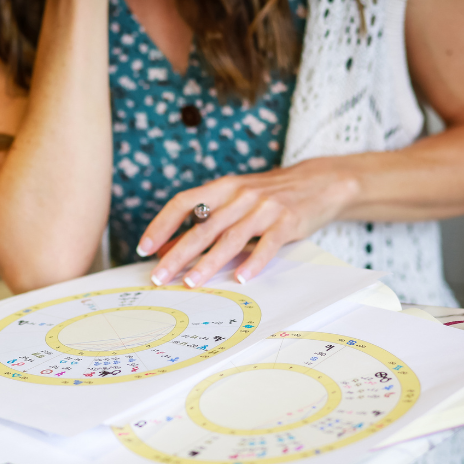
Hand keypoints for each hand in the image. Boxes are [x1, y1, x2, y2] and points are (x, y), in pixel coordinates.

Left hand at [136, 158, 361, 287]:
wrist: (318, 181)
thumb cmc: (269, 195)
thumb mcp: (234, 202)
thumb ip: (205, 222)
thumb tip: (168, 249)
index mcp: (223, 188)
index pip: (184, 203)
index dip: (162, 225)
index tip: (145, 248)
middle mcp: (240, 195)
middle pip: (203, 227)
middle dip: (177, 253)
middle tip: (159, 276)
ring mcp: (264, 208)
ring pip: (231, 238)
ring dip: (209, 262)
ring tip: (191, 282)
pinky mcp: (287, 221)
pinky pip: (267, 245)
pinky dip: (254, 262)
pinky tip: (241, 277)